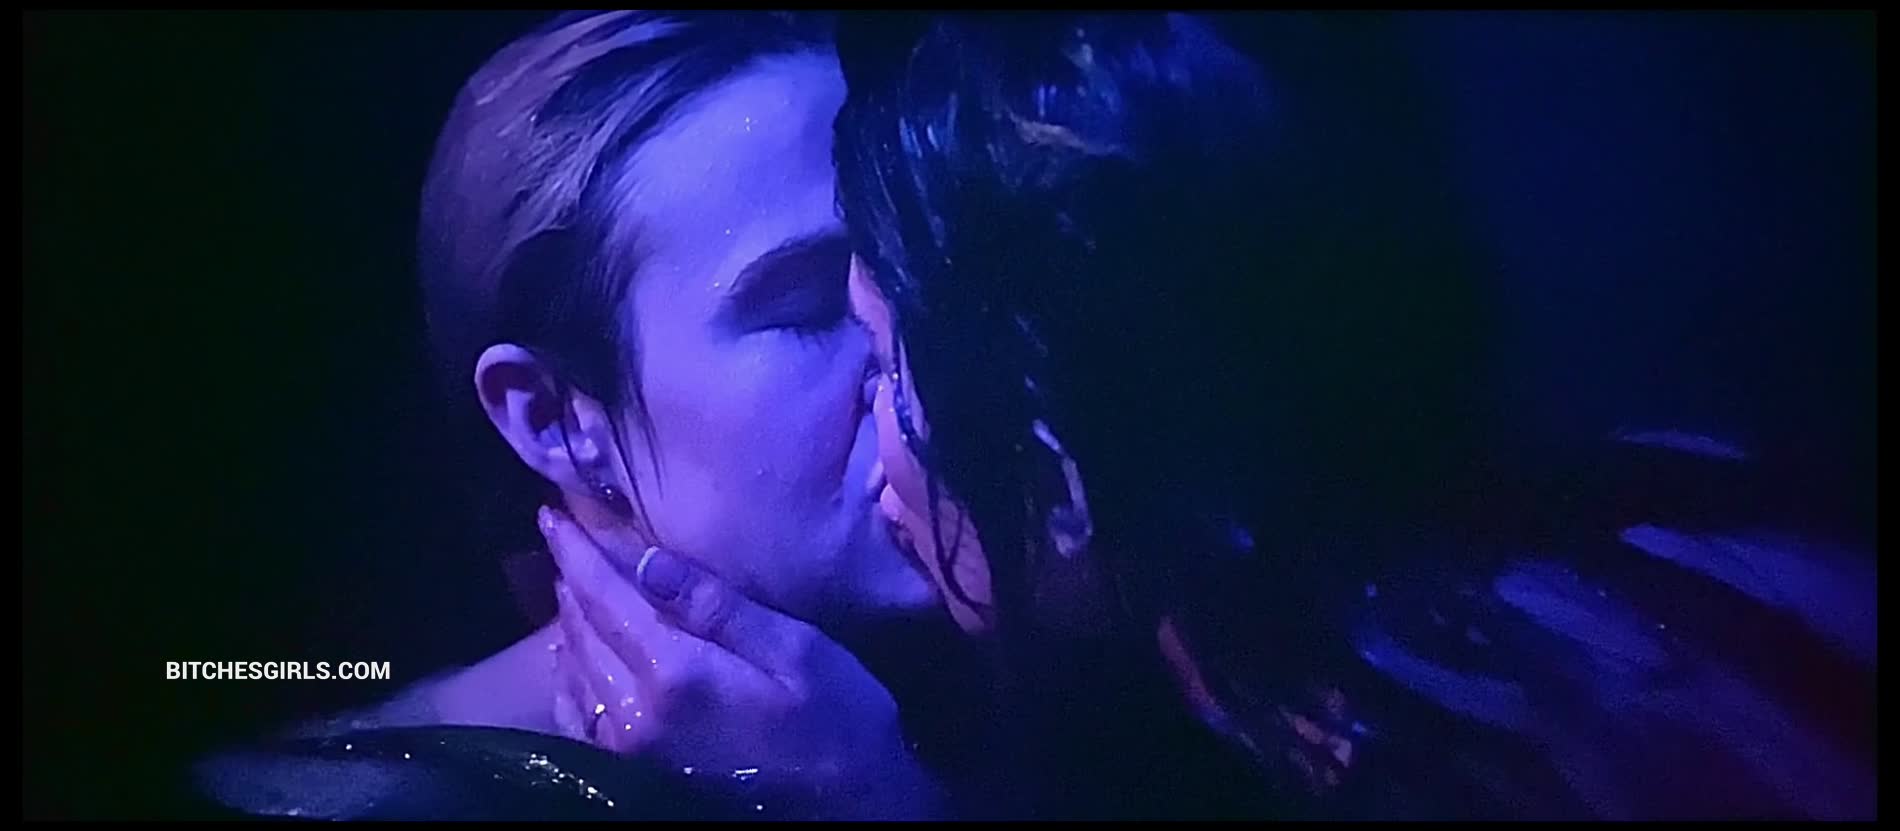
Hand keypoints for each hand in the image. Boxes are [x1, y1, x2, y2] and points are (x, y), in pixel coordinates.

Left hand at [539, 508, 944, 819]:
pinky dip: (569, 678)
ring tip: (569, 583)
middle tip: (560, 537)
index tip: (554, 515)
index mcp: (677, 675)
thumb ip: (717, 607)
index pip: (607, 598)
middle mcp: (638, 714)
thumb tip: (647, 560)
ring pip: (574, 672)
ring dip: (568, 622)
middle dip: (569, 579)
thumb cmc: (838, 722)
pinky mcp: (635, 772)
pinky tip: (574, 657)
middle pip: (583, 632)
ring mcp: (630, 750)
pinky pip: (579, 718)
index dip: (578, 553)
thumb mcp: (795, 650)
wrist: (851, 810)